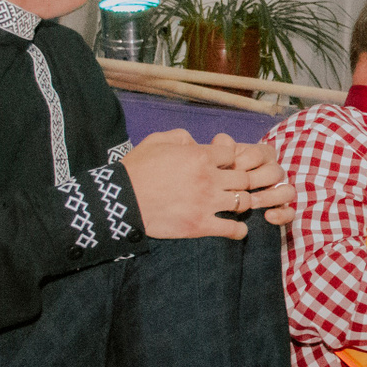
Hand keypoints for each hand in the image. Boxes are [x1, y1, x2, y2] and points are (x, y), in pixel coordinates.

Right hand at [121, 130, 290, 239]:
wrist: (121, 200)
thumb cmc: (136, 168)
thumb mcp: (156, 141)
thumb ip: (181, 136)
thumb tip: (196, 141)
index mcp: (200, 156)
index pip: (232, 154)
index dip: (228, 159)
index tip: (222, 166)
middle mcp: (208, 179)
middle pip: (244, 178)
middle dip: (241, 180)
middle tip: (233, 186)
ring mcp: (206, 203)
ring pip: (243, 202)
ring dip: (242, 202)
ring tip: (234, 205)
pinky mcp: (200, 226)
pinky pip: (233, 229)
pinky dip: (239, 230)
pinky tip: (237, 228)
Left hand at [209, 134, 296, 224]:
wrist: (217, 198)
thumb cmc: (219, 173)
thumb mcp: (218, 159)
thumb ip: (221, 148)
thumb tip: (224, 142)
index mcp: (262, 155)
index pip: (259, 154)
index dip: (243, 161)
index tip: (228, 169)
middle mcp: (274, 171)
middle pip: (276, 172)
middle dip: (255, 181)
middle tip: (237, 188)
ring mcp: (280, 190)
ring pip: (287, 192)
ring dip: (269, 197)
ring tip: (251, 203)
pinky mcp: (282, 209)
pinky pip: (290, 212)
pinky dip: (281, 215)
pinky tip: (268, 217)